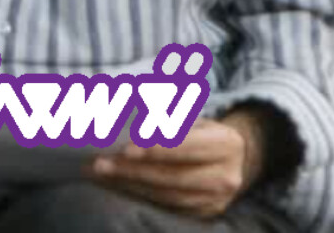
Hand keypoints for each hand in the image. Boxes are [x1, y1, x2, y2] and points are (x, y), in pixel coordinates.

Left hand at [91, 114, 261, 219]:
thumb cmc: (205, 137)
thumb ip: (170, 120)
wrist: (230, 163)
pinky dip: (141, 194)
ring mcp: (216, 199)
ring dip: (131, 184)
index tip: (127, 147)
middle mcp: (226, 175)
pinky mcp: (204, 213)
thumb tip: (134, 125)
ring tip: (104, 174)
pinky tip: (121, 185)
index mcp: (228, 144)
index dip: (157, 148)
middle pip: (173, 175)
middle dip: (135, 169)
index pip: (187, 147)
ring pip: (167, 194)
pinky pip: (167, 206)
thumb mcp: (196, 122)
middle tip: (103, 163)